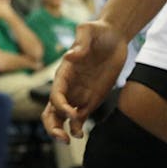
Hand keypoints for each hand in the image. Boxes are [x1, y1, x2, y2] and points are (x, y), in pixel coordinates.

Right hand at [43, 19, 127, 142]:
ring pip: (63, 119)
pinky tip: (81, 133)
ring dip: (64, 130)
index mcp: (64, 73)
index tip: (71, 113)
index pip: (56, 95)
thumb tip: (72, 56)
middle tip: (62, 137)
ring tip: (74, 137)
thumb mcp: (89, 30)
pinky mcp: (90, 99)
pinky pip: (80, 118)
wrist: (114, 36)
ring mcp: (78, 94)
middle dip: (53, 126)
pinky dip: (77, 127)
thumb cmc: (98, 31)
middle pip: (52, 112)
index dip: (60, 106)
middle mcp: (68, 87)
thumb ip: (81, 41)